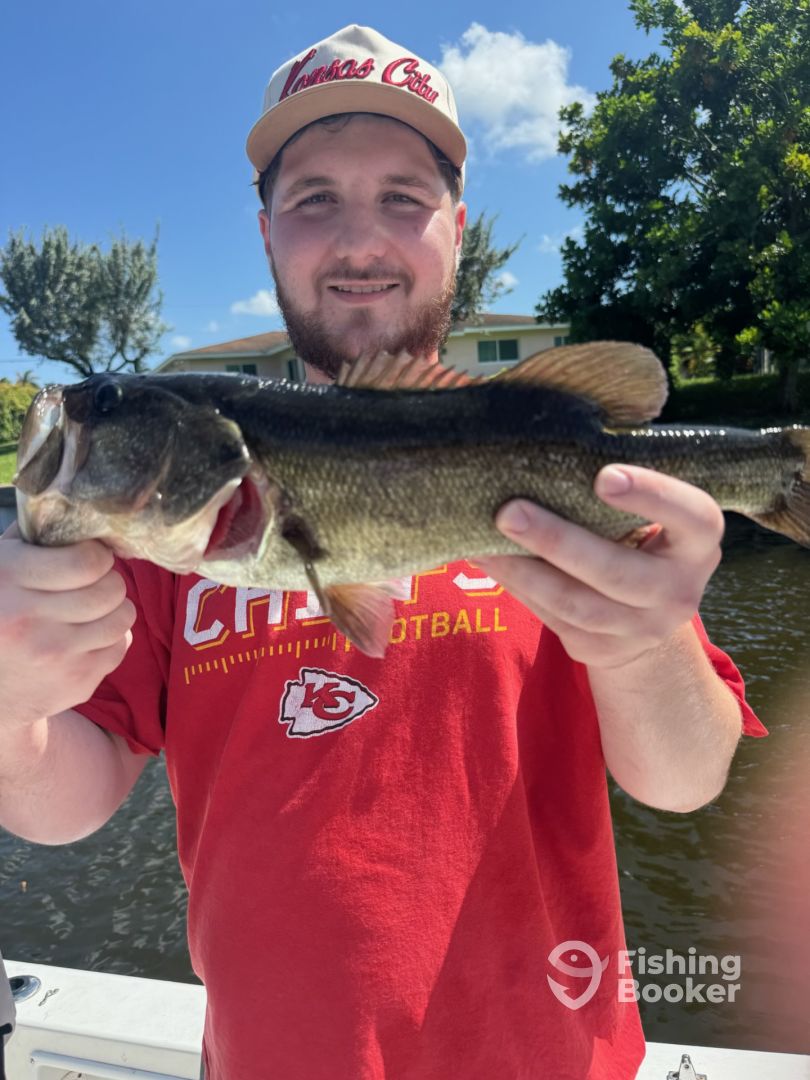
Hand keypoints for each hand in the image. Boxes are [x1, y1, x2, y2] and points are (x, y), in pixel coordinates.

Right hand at [0, 523, 134, 727]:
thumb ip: (31, 538)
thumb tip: (76, 507)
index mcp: (8, 580)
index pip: (87, 562)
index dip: (97, 556)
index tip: (88, 558)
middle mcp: (30, 620)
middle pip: (110, 589)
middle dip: (108, 582)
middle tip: (93, 585)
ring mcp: (54, 656)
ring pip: (122, 618)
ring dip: (113, 610)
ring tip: (92, 610)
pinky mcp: (75, 683)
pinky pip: (119, 647)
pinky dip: (109, 639)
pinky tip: (85, 638)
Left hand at [477, 464, 724, 669]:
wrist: (647, 618)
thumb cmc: (638, 538)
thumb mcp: (651, 515)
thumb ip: (619, 489)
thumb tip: (545, 448)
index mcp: (699, 541)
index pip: (691, 515)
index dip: (651, 495)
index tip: (604, 476)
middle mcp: (678, 590)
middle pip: (616, 570)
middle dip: (557, 540)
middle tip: (509, 511)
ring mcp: (642, 628)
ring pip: (576, 604)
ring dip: (524, 571)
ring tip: (484, 543)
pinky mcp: (602, 649)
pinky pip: (553, 619)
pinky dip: (518, 587)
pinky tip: (490, 561)